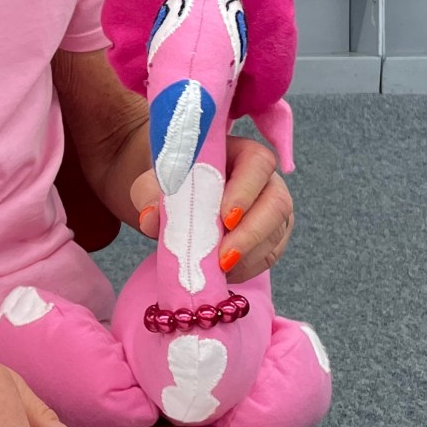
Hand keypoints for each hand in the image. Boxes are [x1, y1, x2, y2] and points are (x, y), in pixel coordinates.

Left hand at [130, 135, 293, 285]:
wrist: (177, 202)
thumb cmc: (172, 183)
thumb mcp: (153, 182)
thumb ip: (149, 194)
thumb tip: (149, 218)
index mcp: (241, 154)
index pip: (258, 163)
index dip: (246, 191)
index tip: (225, 218)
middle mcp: (265, 180)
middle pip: (277, 203)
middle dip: (251, 233)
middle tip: (223, 257)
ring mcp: (272, 210)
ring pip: (276, 232)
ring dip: (249, 255)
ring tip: (218, 269)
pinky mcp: (272, 238)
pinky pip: (270, 255)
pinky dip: (248, 268)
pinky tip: (225, 273)